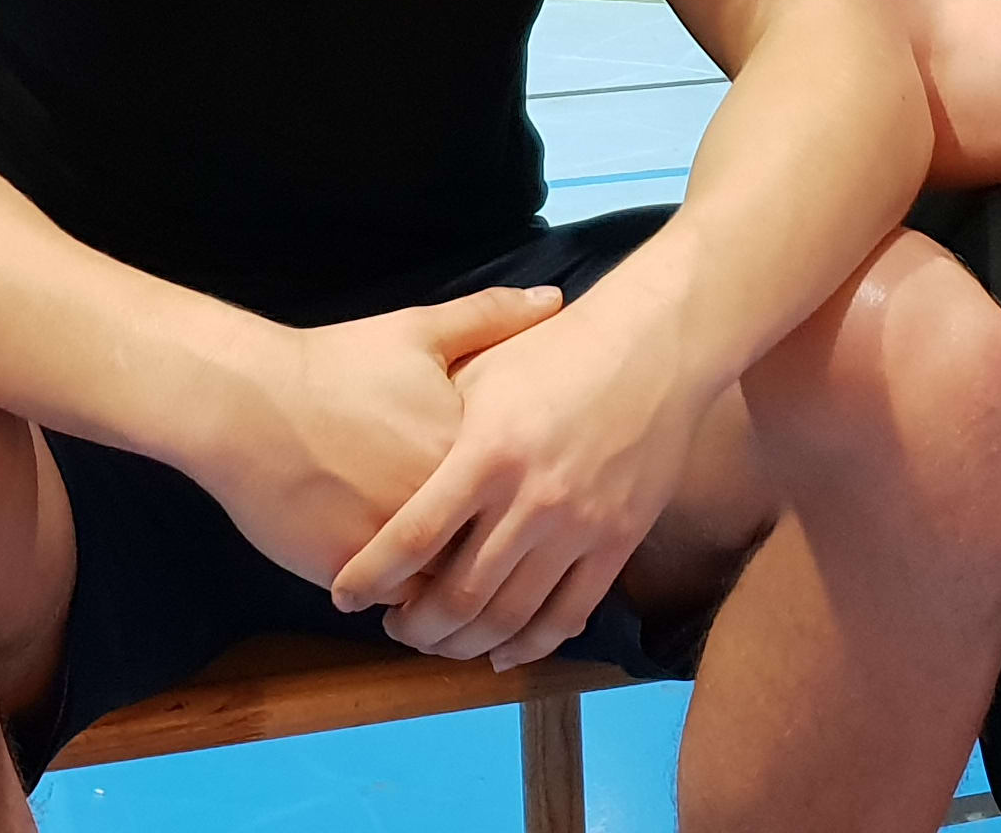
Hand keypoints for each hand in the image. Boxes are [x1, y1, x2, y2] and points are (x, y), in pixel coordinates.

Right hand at [190, 286, 562, 591]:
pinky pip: (400, 602)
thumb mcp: (418, 331)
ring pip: (453, 586)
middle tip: (495, 560)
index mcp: (476, 446)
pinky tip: (401, 587)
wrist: (245, 404)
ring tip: (450, 587)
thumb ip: (491, 318)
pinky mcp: (358, 572)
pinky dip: (404, 599)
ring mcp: (404, 542)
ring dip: (453, 591)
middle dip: (500, 559)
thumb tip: (554, 298)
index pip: (529, 495)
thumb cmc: (333, 366)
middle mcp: (450, 500)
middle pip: (499, 549)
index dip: (529, 503)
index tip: (523, 501)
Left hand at [334, 298, 722, 669]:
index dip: (370, 577)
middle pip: (458, 594)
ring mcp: (580, 526)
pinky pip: (568, 614)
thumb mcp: (481, 371)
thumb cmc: (555, 352)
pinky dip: (529, 646)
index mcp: (488, 452)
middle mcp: (532, 498)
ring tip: (438, 641)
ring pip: (510, 617)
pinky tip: (501, 653)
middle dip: (413, 625)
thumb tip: (378, 471)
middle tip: (392, 626)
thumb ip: (433, 424)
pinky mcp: (618, 541)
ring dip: (464, 643)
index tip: (345, 594)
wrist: (655, 347)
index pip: (414, 537)